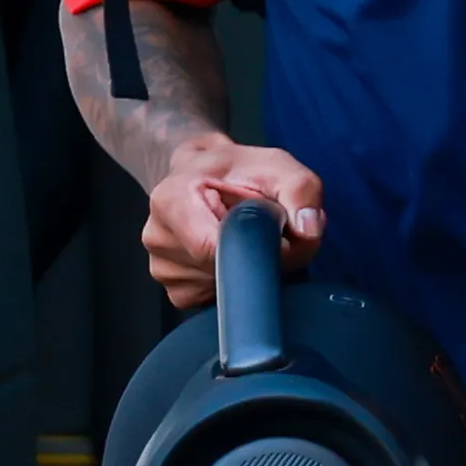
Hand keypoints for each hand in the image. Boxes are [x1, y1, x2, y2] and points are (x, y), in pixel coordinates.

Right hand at [141, 137, 325, 309]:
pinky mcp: (176, 291)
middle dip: (256, 258)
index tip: (275, 236)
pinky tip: (233, 256)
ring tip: (246, 238)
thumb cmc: (238, 169)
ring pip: (223, 290)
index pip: (213, 248)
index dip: (255, 249)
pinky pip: (215, 301)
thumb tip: (308, 229)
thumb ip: (300, 189)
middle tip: (265, 231)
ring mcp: (162, 269)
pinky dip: (235, 284)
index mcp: (170, 200)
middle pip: (221, 271)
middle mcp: (158, 237)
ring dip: (247, 270)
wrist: (205, 172)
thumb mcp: (276, 164)